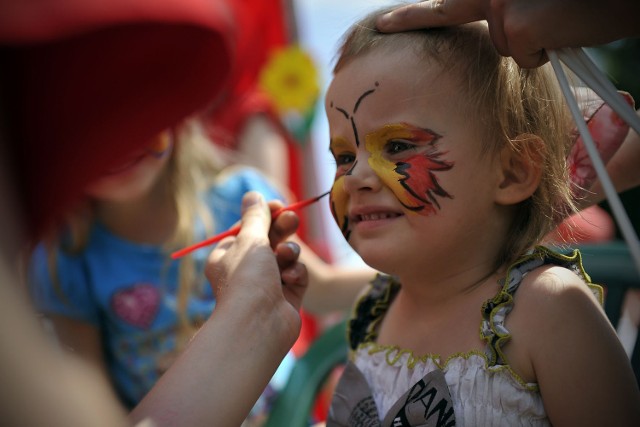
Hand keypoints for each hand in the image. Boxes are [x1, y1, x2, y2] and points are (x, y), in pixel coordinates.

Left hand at [206, 192, 307, 334]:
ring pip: (285, 258)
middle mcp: (245, 272)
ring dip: (289, 252)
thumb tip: (252, 194)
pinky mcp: (286, 299)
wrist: (259, 324)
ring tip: (286, 255)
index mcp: (227, 257)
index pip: (246, 230)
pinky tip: (290, 279)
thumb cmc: (247, 278)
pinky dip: (295, 274)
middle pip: (268, 242)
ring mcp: (266, 286)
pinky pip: (296, 277)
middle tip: (292, 218)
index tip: (278, 205)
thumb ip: (255, 216)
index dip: (263, 216)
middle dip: (281, 229)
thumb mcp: (250, 239)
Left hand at [376, 0, 639, 67]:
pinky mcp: (516, 26)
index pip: (446, 6)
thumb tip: (496, 32)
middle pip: (487, 32)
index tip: (382, 25)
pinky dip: (544, 53)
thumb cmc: (579, 2)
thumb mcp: (533, 3)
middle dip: (517, 34)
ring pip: (505, 46)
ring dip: (533, 42)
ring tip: (560, 20)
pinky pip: (523, 58)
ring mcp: (500, 4)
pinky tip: (563, 31)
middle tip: (542, 21)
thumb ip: (503, 12)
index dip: (413, 16)